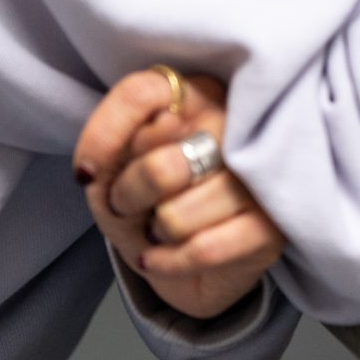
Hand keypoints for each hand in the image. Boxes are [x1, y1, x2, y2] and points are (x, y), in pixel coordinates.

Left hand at [75, 69, 285, 320]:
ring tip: (160, 230)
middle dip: (129, 198)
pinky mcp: (271, 224)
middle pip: (160, 164)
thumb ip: (121, 143)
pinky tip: (162, 257)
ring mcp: (259, 174)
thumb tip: (162, 127)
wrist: (186, 265)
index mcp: (196, 95)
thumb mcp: (113, 172)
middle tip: (130, 205)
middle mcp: (235, 123)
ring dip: (155, 233)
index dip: (104, 137)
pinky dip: (169, 262)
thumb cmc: (148, 205)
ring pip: (177, 215)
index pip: (143, 94)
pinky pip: (203, 250)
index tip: (87, 172)